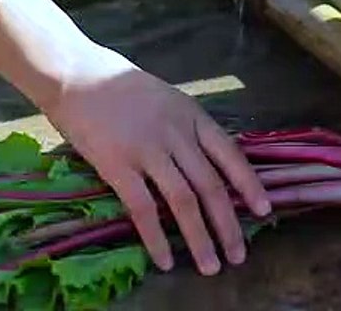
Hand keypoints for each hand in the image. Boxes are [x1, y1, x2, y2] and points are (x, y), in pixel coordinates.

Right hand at [0, 0, 270, 276]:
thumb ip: (189, 129)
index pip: (231, 154)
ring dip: (200, 238)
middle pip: (211, 185)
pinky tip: (166, 260)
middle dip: (229, 225)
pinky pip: (143, 208)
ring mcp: (147, 149)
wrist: (76, 75)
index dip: (249, 185)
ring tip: (211, 266)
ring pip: (184, 201)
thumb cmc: (122, 88)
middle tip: (239, 255)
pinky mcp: (117, 165)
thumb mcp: (169, 99)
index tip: (264, 210)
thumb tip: (212, 162)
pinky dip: (157, 238)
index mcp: (192, 116)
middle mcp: (176, 134)